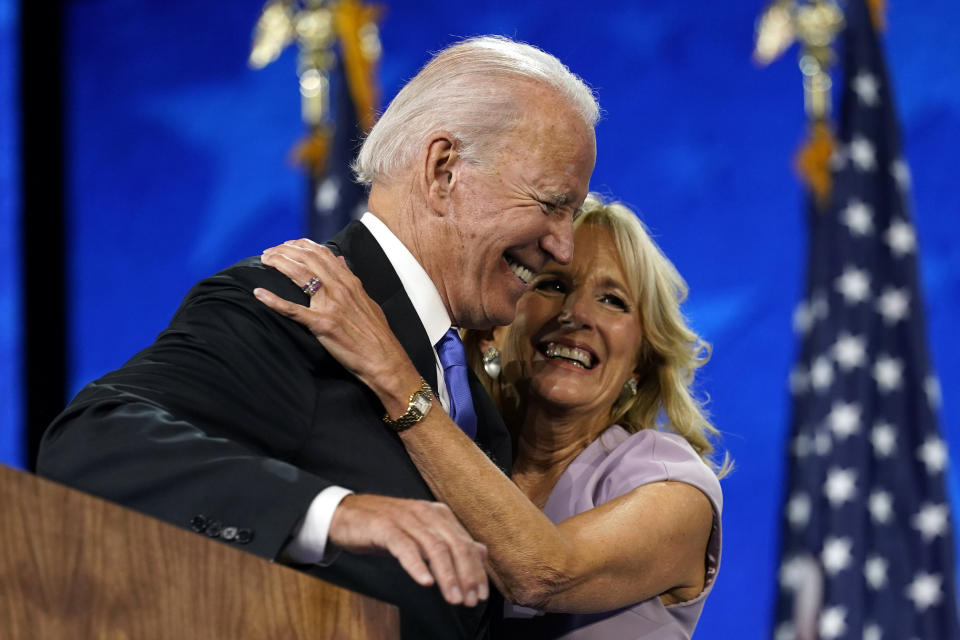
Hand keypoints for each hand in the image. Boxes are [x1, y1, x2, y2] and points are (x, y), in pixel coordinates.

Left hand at [255, 239, 420, 415]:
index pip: (322, 253)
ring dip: (279, 263)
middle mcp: (340, 288)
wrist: (384, 359)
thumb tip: (340, 261)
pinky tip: (258, 293)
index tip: (287, 245)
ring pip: (300, 275)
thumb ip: (352, 280)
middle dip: (284, 251)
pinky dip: (274, 300)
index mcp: (350, 282)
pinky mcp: (322, 324)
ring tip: (264, 261)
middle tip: (268, 252)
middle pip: (308, 259)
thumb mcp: (367, 300)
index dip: (301, 245)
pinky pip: (293, 310)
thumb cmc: (376, 334)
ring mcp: (331, 305)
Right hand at [330, 494, 488, 606]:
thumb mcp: (422, 534)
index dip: (477, 571)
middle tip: (470, 600)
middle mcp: (426, 513)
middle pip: (455, 545)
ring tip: (453, 597)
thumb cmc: (386, 528)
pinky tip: (425, 582)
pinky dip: (417, 565)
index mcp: (438, 515)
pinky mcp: (385, 527)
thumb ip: (451, 542)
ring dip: (447, 576)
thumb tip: (482, 552)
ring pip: (434, 547)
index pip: (466, 544)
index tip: (481, 594)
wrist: (346, 514)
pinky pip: (405, 547)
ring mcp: (405, 519)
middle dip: (466, 576)